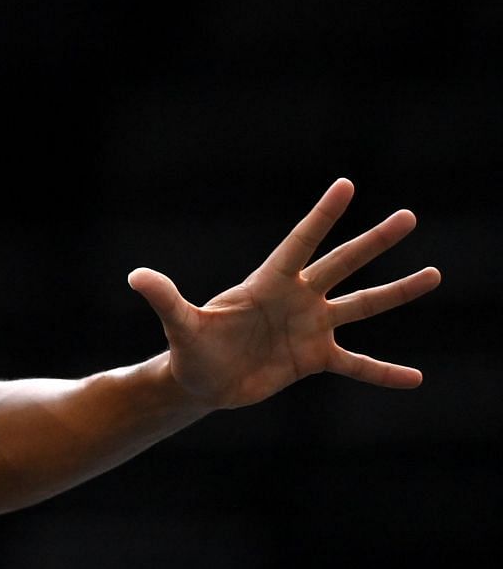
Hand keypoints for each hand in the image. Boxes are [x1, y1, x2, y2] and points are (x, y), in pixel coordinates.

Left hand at [127, 179, 440, 409]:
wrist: (201, 384)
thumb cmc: (189, 349)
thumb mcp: (180, 325)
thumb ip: (165, 299)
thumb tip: (135, 276)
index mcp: (267, 284)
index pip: (300, 243)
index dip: (322, 216)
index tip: (347, 185)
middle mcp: (296, 299)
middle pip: (341, 264)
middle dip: (373, 242)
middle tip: (408, 217)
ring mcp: (310, 327)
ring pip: (361, 306)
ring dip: (397, 293)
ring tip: (434, 274)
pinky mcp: (314, 359)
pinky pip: (357, 364)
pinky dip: (383, 373)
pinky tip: (415, 379)